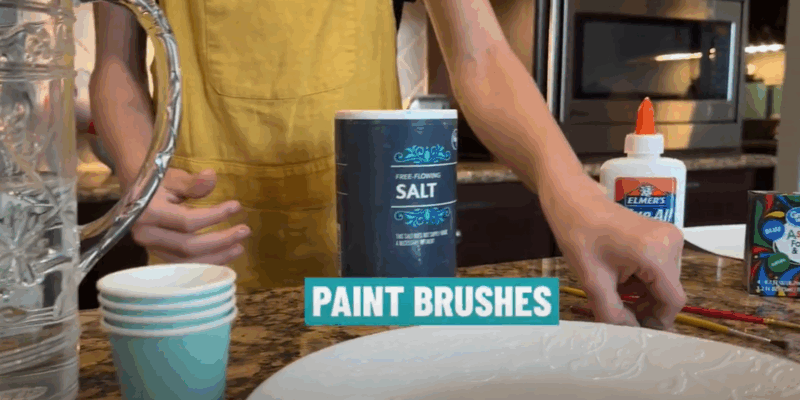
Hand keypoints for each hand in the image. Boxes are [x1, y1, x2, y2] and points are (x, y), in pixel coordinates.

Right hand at [130, 168, 250, 264]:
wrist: (134, 190)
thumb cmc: (157, 181)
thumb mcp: (174, 177)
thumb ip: (193, 182)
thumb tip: (211, 177)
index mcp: (148, 212)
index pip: (187, 221)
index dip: (214, 216)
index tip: (236, 206)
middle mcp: (146, 235)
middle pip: (188, 246)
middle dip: (220, 241)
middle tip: (244, 231)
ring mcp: (150, 248)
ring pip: (186, 262)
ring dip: (216, 257)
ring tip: (239, 247)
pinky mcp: (157, 255)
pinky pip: (183, 265)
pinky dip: (206, 263)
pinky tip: (224, 256)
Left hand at [540, 176, 686, 329]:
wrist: (574, 200)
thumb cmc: (579, 234)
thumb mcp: (593, 281)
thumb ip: (613, 314)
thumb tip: (632, 333)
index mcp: (656, 253)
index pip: (672, 301)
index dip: (656, 321)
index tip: (635, 331)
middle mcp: (672, 243)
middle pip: (668, 292)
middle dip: (645, 307)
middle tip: (618, 312)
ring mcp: (670, 237)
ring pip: (663, 282)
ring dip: (642, 294)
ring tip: (614, 291)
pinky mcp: (663, 236)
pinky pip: (660, 269)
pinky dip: (642, 280)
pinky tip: (620, 278)